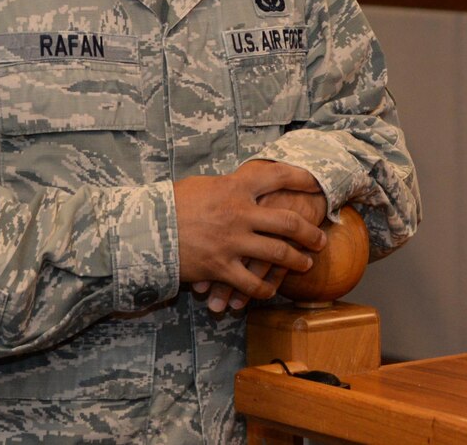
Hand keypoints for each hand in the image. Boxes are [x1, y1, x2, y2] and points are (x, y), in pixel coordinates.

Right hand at [175, 162, 325, 307]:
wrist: (145, 230)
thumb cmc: (171, 204)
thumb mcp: (202, 185)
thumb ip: (228, 186)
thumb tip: (244, 184)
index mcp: (235, 187)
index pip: (277, 176)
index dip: (301, 178)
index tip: (315, 184)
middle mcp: (240, 213)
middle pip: (288, 222)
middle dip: (309, 232)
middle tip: (320, 238)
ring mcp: (233, 242)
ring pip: (277, 254)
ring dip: (296, 261)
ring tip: (306, 264)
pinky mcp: (221, 267)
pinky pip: (252, 283)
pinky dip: (265, 289)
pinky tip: (272, 290)